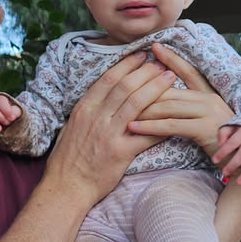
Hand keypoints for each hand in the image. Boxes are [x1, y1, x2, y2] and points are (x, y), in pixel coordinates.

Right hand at [49, 50, 179, 198]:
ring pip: (137, 104)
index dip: (128, 64)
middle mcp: (96, 117)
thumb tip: (102, 94)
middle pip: (126, 86)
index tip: (142, 55)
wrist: (66, 186)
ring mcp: (109, 134)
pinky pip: (146, 135)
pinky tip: (174, 116)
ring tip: (170, 78)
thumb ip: (88, 110)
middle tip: (162, 63)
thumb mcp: (72, 126)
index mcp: (85, 108)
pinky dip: (162, 124)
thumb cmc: (68, 158)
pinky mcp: (120, 152)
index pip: (109, 78)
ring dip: (156, 88)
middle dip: (147, 71)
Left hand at [125, 43, 234, 156]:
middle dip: (143, 88)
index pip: (188, 71)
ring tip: (121, 110)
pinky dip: (150, 126)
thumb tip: (166, 100)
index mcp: (208, 94)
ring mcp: (208, 113)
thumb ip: (191, 108)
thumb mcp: (206, 120)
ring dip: (142, 108)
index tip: (154, 47)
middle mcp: (208, 99)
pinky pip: (171, 125)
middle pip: (169, 89)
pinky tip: (134, 127)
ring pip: (168, 106)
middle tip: (120, 88)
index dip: (171, 58)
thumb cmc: (221, 142)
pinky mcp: (205, 130)